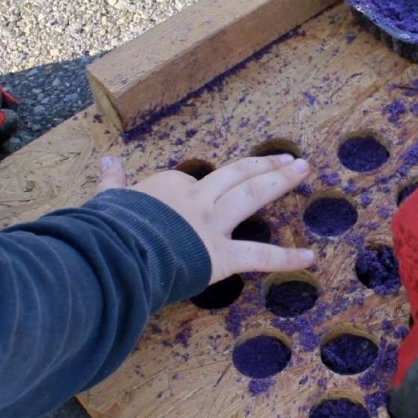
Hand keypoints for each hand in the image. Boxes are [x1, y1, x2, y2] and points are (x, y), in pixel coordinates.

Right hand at [96, 154, 314, 282]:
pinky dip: (286, 258)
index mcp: (170, 187)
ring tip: (303, 169)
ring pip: (251, 195)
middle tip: (291, 159)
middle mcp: (197, 199)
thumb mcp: (108, 200)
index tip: (206, 193)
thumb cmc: (108, 229)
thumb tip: (106, 161)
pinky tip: (311, 258)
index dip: (201, 189)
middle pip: (236, 175)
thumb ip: (112, 182)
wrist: (116, 251)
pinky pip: (259, 256)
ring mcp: (212, 224)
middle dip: (264, 165)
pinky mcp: (221, 256)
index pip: (193, 183)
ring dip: (279, 180)